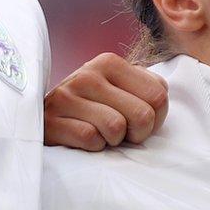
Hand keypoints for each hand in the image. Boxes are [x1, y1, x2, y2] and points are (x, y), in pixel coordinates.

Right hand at [45, 53, 169, 149]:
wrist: (47, 121)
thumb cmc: (94, 109)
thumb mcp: (121, 90)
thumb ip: (147, 87)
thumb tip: (162, 96)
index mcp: (110, 63)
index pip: (159, 95)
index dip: (156, 118)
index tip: (139, 122)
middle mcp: (87, 74)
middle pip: (142, 114)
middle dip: (137, 133)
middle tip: (123, 133)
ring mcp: (66, 96)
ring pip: (116, 127)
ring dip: (114, 140)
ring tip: (102, 134)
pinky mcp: (50, 120)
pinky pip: (91, 139)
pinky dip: (94, 146)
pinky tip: (84, 139)